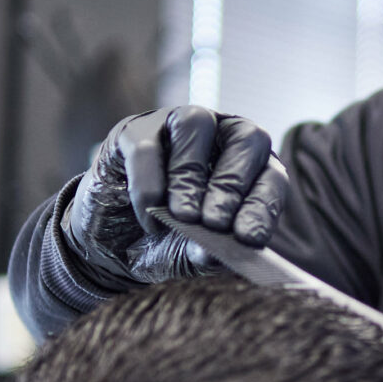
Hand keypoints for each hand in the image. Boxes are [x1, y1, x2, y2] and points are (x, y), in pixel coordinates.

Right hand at [62, 106, 288, 285]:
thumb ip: (206, 255)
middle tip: (215, 223)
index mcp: (248, 168)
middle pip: (244, 137)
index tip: (249, 238)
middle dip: (231, 184)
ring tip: (184, 216)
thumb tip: (214, 254)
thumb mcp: (189, 257)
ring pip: (196, 124)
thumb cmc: (166, 243)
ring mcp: (176, 127)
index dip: (263, 205)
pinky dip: (148, 185)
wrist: (111, 246)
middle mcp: (219, 137)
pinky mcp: (134, 133)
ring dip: (192, 173)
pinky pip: (146, 147)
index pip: (271, 176)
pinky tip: (149, 218)